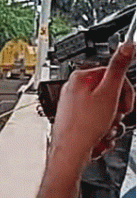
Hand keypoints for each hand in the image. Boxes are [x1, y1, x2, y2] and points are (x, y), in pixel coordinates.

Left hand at [52, 41, 134, 160]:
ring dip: (111, 123)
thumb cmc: (84, 126)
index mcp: (79, 78)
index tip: (125, 103)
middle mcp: (73, 91)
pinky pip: (96, 123)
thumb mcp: (109, 92)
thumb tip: (127, 45)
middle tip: (114, 117)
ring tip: (104, 130)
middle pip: (109, 93)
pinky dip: (102, 131)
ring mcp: (73, 108)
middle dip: (117, 109)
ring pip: (105, 111)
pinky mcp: (74, 122)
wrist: (71, 153)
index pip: (112, 74)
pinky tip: (98, 137)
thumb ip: (119, 67)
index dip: (124, 91)